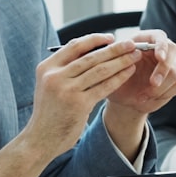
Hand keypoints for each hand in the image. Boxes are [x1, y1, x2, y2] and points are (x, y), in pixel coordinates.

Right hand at [26, 33, 144, 156]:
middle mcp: (55, 76)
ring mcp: (66, 90)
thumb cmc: (50, 111)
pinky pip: (104, 87)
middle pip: (91, 57)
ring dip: (121, 61)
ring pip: (100, 70)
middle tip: (131, 43)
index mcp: (47, 67)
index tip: (112, 37)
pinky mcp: (78, 104)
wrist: (40, 139)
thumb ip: (66, 69)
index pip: (75, 46)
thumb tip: (95, 51)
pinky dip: (119, 77)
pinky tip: (129, 72)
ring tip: (135, 56)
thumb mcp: (50, 85)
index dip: (96, 39)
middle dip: (114, 49)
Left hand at [103, 31, 175, 115]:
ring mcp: (172, 61)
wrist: (124, 96)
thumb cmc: (115, 79)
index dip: (161, 46)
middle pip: (173, 52)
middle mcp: (161, 48)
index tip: (159, 57)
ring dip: (162, 87)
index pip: (159, 37)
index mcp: (144, 40)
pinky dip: (166, 93)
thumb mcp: (110, 69)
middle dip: (163, 70)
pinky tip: (153, 97)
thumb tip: (131, 48)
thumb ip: (118, 57)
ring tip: (144, 96)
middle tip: (153, 84)